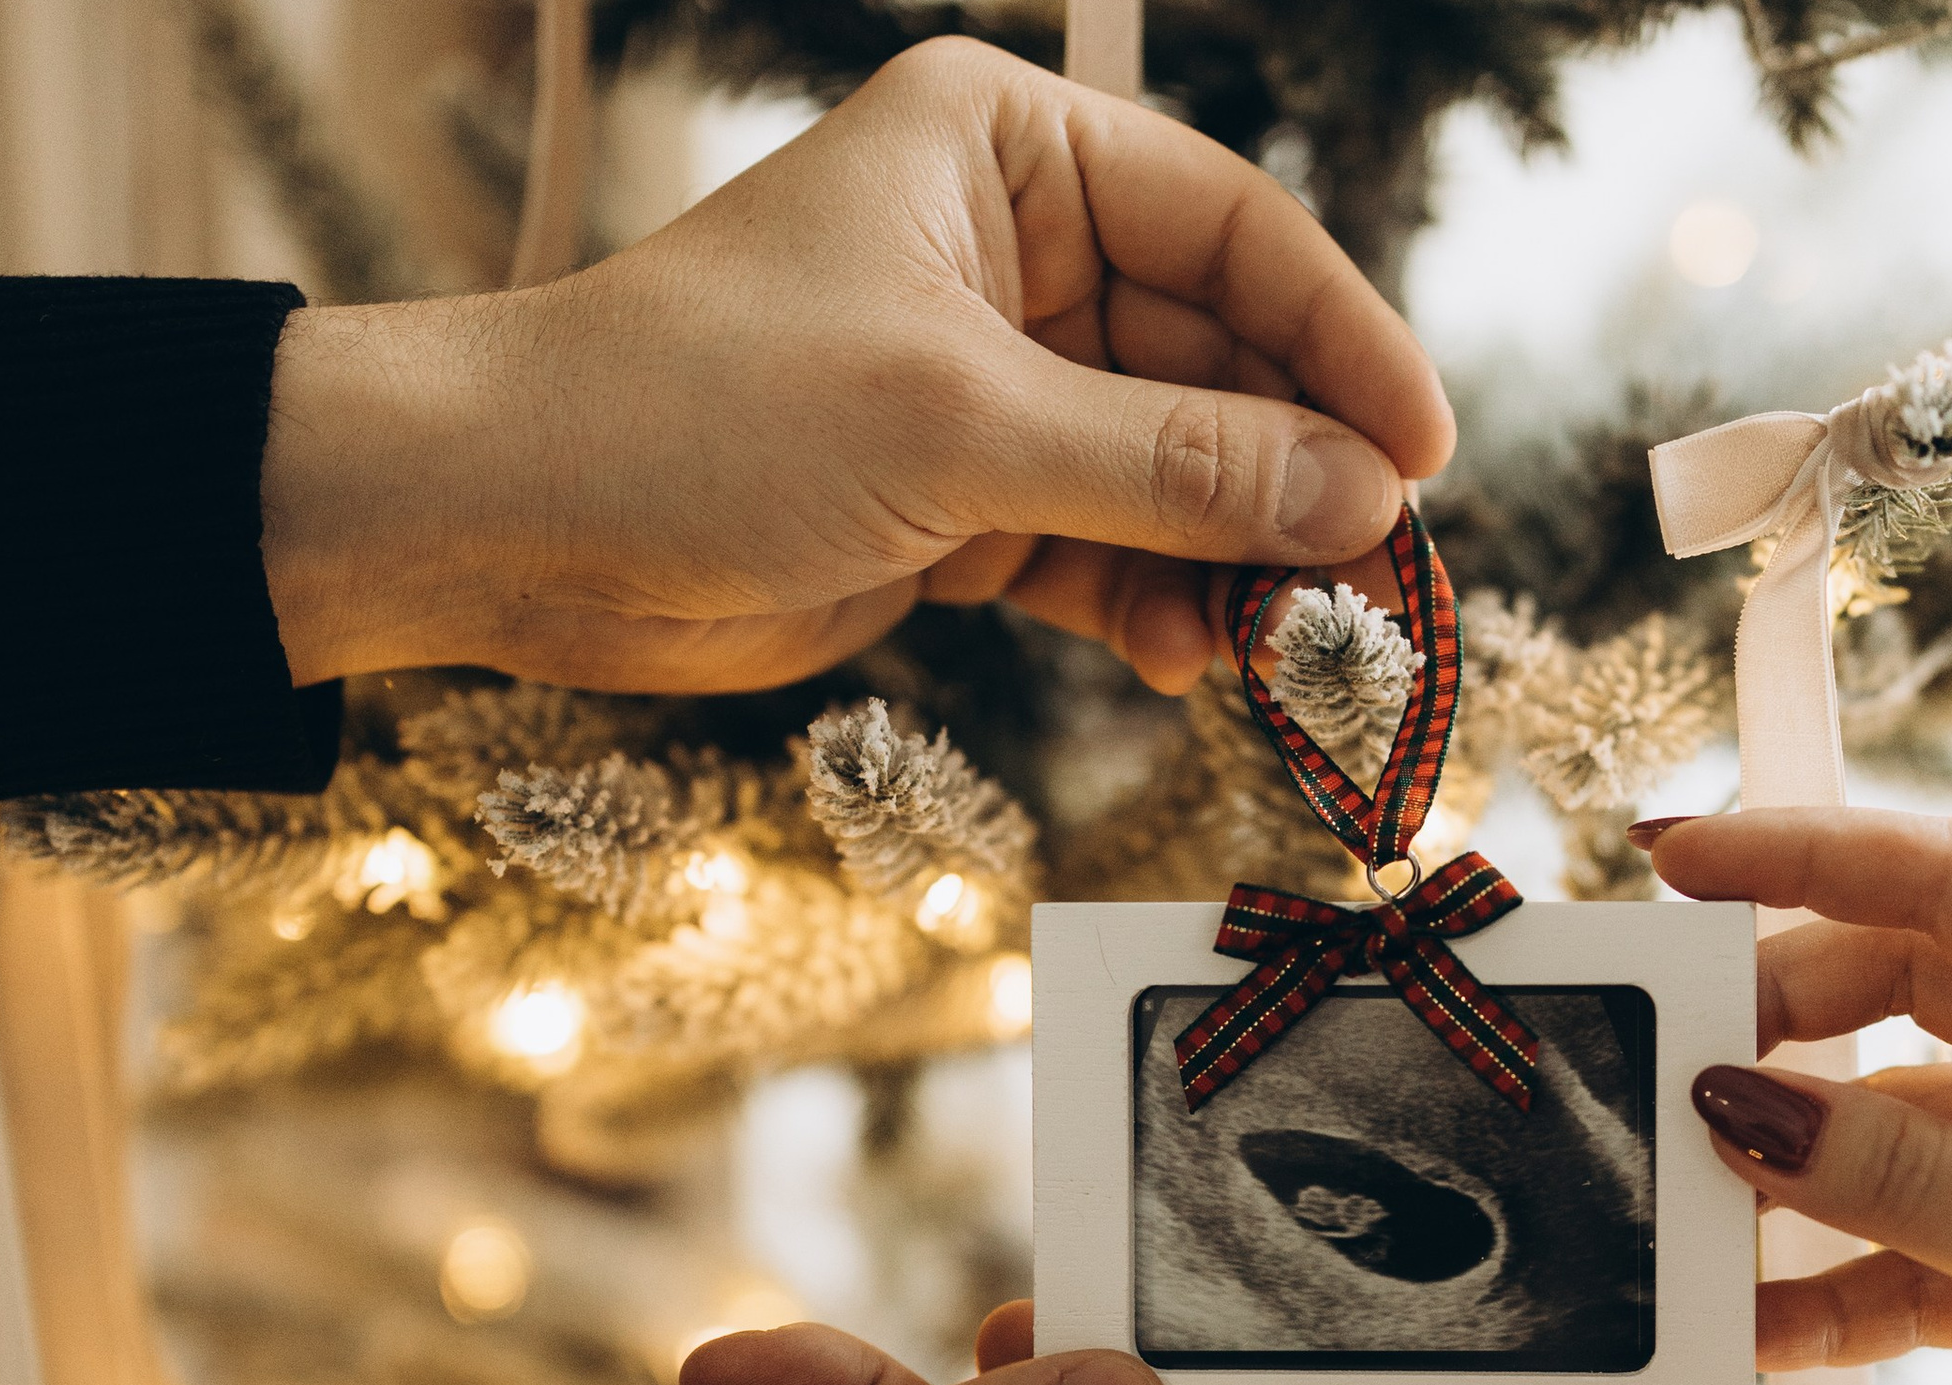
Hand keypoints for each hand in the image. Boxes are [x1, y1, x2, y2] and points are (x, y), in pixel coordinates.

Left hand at [260, 38, 1451, 696]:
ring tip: (1287, 645)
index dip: (1342, 344)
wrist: (527, 530)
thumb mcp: (962, 425)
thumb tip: (1358, 499)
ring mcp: (997, 392)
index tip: (1424, 456)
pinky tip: (1192, 662)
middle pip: (1218, 368)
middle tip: (1377, 587)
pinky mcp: (970, 505)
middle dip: (1294, 481)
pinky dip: (1156, 608)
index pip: (1232, 236)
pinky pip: (1109, 554)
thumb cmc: (706, 412)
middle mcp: (1015, 260)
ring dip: (1233, 564)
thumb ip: (1171, 468)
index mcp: (1009, 155)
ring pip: (1172, 476)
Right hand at [1641, 806, 1951, 1384]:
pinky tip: (1764, 1326)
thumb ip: (1892, 1169)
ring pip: (1893, 1133)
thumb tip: (1734, 1104)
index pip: (1950, 881)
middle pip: (1901, 995)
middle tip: (1668, 1067)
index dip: (1803, 856)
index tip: (1678, 859)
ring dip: (1799, 1179)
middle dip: (1780, 1031)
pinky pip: (1908, 1247)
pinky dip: (1836, 1285)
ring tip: (1699, 1213)